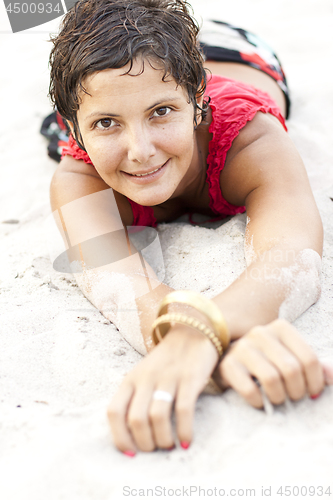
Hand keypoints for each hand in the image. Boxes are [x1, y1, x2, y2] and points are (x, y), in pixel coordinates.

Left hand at [107, 325, 218, 453]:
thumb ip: (135, 399)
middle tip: (155, 449)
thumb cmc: (166, 361)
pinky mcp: (190, 378)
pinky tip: (186, 440)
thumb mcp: (143, 375)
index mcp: (130, 379)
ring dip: (163, 440)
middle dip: (145, 443)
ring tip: (170, 445)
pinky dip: (184, 430)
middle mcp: (146, 378)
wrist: (193, 332)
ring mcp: (168, 377)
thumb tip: (132, 437)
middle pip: (136, 419)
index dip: (119, 437)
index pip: (114, 412)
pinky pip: (184, 410)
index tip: (131, 453)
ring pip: (157, 417)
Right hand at [213, 319, 332, 407]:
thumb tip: (332, 376)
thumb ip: (312, 365)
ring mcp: (242, 347)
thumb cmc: (266, 362)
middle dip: (297, 391)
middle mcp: (260, 333)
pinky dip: (258, 401)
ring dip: (279, 397)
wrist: (228, 363)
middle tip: (293, 397)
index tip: (312, 392)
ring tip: (277, 399)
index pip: (309, 358)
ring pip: (271, 379)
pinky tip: (259, 400)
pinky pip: (249, 389)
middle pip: (291, 369)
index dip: (315, 381)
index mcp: (281, 328)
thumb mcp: (290, 357)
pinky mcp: (228, 364)